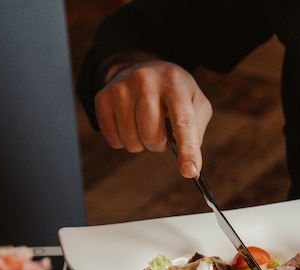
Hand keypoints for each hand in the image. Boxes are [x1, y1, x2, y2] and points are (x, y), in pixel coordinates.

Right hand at [94, 57, 212, 177]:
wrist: (142, 69)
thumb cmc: (174, 93)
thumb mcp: (195, 103)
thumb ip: (197, 131)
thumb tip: (190, 165)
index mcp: (174, 82)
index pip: (182, 121)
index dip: (187, 149)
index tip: (189, 171)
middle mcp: (145, 80)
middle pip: (152, 137)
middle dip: (159, 144)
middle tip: (161, 130)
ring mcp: (120, 87)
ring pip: (132, 142)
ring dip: (141, 143)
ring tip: (145, 124)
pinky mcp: (102, 98)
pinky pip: (115, 141)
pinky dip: (124, 141)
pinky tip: (129, 122)